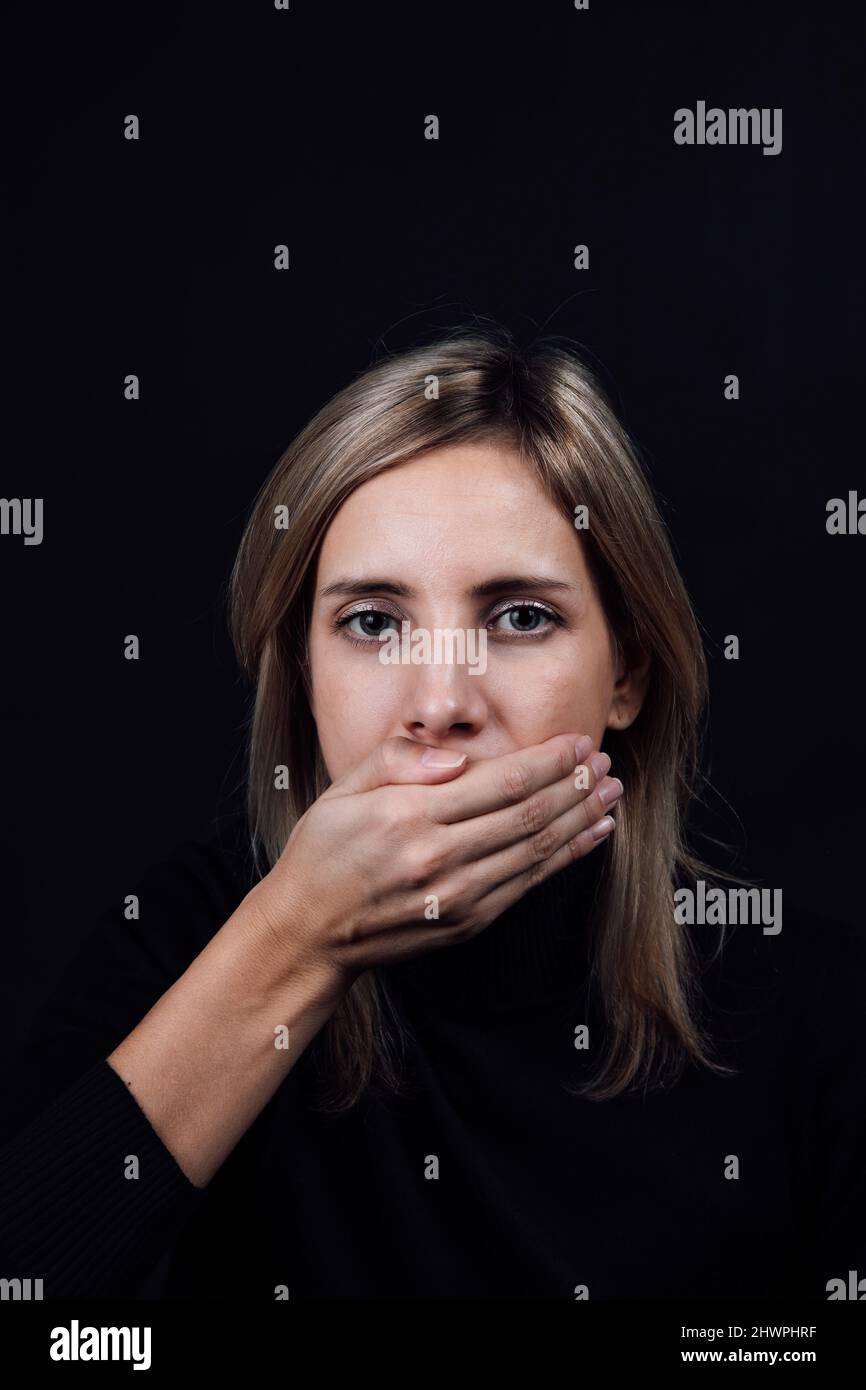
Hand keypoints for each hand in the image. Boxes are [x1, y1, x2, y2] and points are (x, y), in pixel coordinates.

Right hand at [246, 732, 620, 982]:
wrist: (307, 933)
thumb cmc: (322, 853)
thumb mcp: (342, 791)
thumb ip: (396, 761)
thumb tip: (456, 757)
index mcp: (408, 817)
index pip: (500, 782)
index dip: (548, 761)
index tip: (578, 742)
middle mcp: (437, 858)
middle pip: (528, 815)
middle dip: (575, 785)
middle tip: (605, 763)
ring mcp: (456, 897)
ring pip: (536, 851)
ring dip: (581, 819)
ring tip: (611, 794)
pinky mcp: (466, 923)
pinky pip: (527, 884)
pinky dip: (566, 858)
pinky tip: (590, 836)